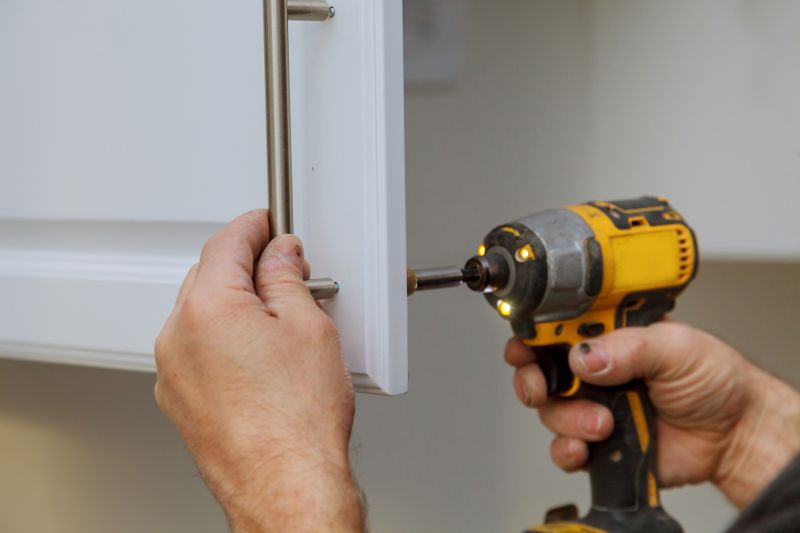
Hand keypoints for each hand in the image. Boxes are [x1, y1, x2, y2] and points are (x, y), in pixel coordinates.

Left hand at [155, 210, 361, 531]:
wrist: (286, 486)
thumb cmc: (298, 424)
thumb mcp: (308, 328)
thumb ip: (287, 279)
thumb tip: (281, 256)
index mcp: (208, 309)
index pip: (226, 244)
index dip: (252, 227)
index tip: (266, 224)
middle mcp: (178, 338)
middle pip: (208, 277)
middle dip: (245, 267)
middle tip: (285, 270)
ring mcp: (172, 373)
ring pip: (201, 315)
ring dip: (234, 305)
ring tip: (280, 321)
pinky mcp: (178, 401)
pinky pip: (197, 351)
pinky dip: (223, 340)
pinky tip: (261, 356)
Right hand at [505, 322, 799, 507]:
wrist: (734, 434)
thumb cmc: (713, 380)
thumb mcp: (675, 346)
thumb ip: (629, 347)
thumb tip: (585, 356)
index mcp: (606, 335)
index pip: (554, 328)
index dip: (532, 335)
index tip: (526, 345)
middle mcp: (593, 369)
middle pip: (537, 370)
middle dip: (530, 378)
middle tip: (541, 386)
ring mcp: (591, 406)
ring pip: (549, 412)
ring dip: (567, 418)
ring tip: (602, 422)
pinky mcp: (596, 443)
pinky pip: (563, 449)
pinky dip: (567, 450)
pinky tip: (585, 446)